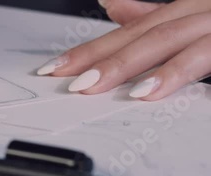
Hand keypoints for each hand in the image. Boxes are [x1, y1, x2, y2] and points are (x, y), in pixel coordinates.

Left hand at [37, 0, 210, 100]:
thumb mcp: (199, 16)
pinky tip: (149, 90)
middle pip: (139, 33)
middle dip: (99, 57)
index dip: (90, 49)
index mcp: (187, 6)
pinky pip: (205, 53)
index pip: (128, 30)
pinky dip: (176, 72)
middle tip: (65, 79)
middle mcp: (200, 8)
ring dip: (127, 65)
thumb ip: (157, 15)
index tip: (56, 68)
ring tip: (94, 86)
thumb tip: (113, 8)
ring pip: (166, 40)